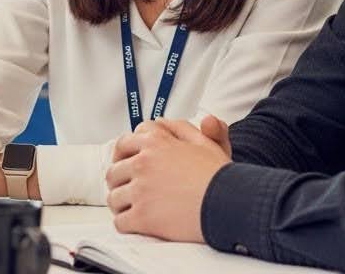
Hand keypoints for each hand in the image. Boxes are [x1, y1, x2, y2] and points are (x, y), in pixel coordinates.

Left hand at [105, 116, 231, 241]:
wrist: (230, 204)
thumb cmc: (220, 176)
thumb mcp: (207, 144)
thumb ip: (186, 130)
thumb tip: (167, 120)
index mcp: (156, 143)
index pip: (124, 143)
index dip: (126, 153)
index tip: (129, 163)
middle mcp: (143, 163)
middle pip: (114, 171)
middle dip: (120, 180)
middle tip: (130, 189)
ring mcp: (140, 191)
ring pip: (114, 198)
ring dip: (122, 203)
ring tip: (134, 208)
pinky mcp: (142, 217)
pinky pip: (120, 222)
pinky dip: (127, 224)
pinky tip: (137, 224)